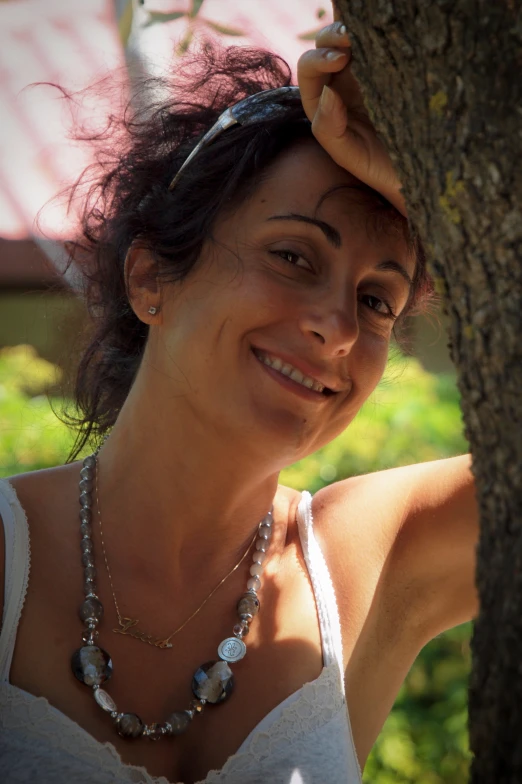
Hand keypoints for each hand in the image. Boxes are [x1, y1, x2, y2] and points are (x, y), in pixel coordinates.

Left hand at [297, 20, 406, 216]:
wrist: (423, 172)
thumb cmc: (383, 169)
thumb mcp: (350, 155)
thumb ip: (328, 129)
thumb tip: (328, 92)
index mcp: (327, 104)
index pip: (311, 72)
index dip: (319, 59)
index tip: (341, 59)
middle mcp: (344, 84)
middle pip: (327, 46)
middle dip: (333, 37)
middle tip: (351, 39)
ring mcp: (370, 72)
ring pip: (353, 38)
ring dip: (354, 27)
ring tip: (365, 28)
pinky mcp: (397, 66)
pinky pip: (383, 40)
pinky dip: (378, 26)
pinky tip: (387, 23)